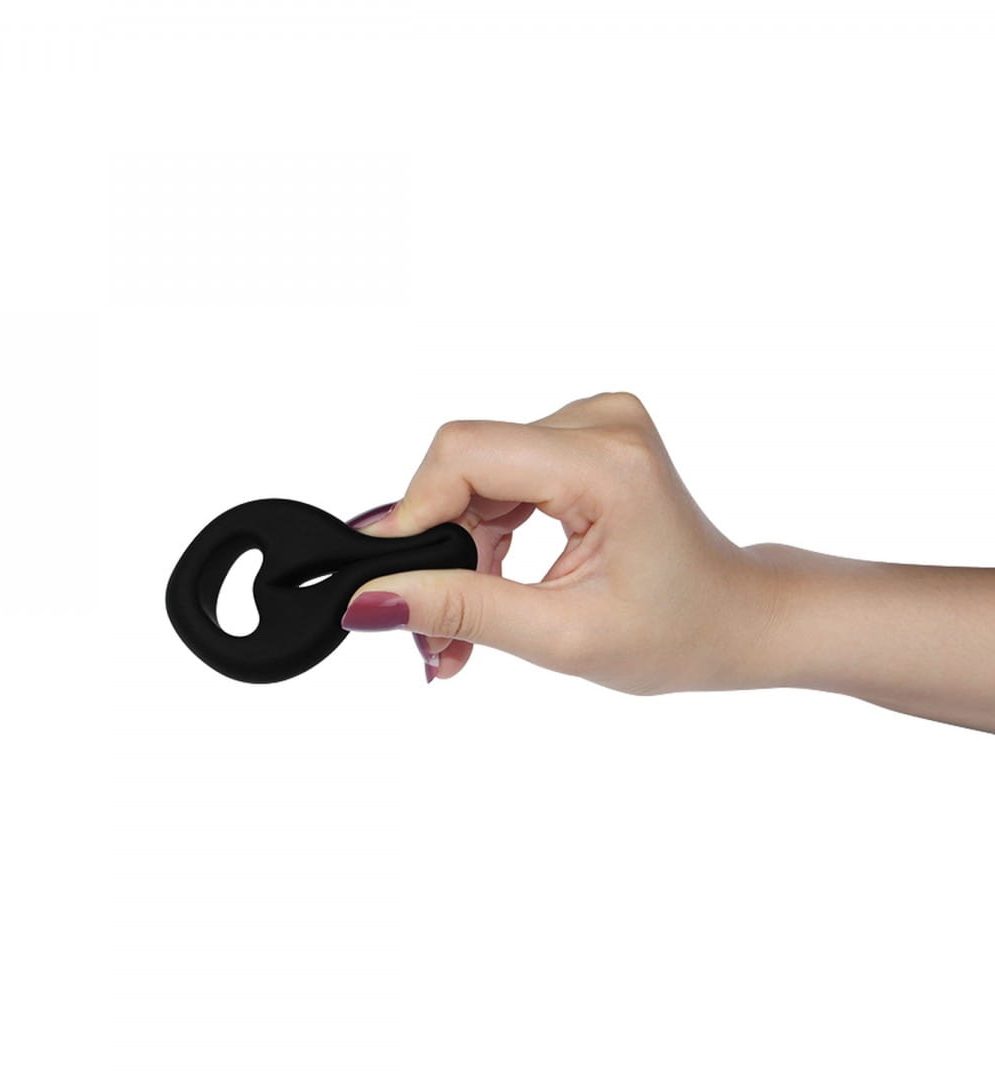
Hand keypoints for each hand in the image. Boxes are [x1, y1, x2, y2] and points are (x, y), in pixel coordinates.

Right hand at [342, 392, 780, 692]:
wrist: (739, 617)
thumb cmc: (680, 632)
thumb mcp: (563, 637)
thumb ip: (462, 610)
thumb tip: (371, 601)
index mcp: (605, 462)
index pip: (463, 455)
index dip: (411, 517)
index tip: (389, 585)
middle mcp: (598, 423)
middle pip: (463, 466)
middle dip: (434, 550)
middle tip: (429, 635)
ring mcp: (589, 426)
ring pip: (472, 478)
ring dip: (454, 554)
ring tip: (456, 632)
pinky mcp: (578, 443)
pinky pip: (497, 481)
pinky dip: (481, 540)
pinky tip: (484, 589)